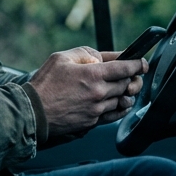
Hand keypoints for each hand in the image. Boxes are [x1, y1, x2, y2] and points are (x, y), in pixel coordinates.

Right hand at [28, 47, 147, 138]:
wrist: (33, 112)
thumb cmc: (44, 84)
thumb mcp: (61, 58)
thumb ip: (84, 54)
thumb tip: (100, 58)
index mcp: (93, 74)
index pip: (126, 68)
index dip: (138, 64)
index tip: (142, 63)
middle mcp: (99, 93)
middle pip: (127, 84)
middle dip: (132, 78)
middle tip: (130, 75)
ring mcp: (97, 109)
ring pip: (122, 100)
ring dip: (125, 93)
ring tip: (121, 88)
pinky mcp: (93, 122)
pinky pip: (114, 114)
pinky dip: (120, 107)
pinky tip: (118, 102)